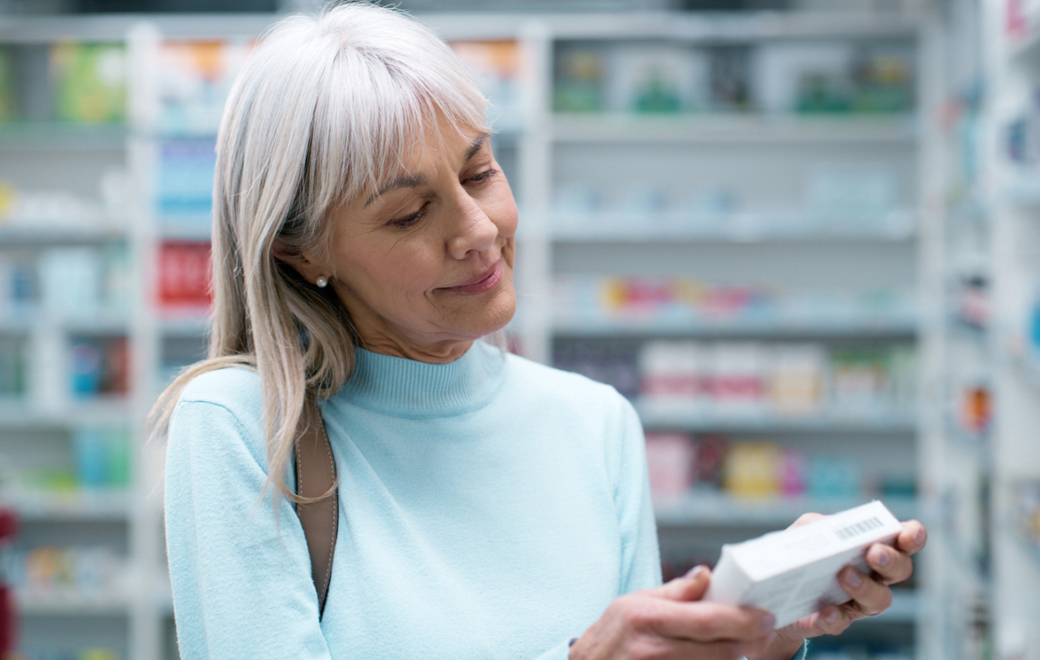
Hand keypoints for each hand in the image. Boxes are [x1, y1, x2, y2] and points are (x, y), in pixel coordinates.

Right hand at [569, 566, 776, 659]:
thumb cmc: (613, 635)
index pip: (708, 621)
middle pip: (721, 650)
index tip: (766, 616)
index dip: (744, 620)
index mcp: (649, 619)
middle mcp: (655, 650)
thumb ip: (674, 592)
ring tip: (746, 643)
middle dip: (750, 640)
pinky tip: (724, 657)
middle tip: (765, 630)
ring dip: (738, 656)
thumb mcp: (634, 603)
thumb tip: (707, 574)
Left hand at [750, 514, 927, 659]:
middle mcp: (875, 576)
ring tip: (845, 575)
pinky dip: (835, 617)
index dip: (913, 536)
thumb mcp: (807, 530)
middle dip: (890, 561)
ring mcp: (858, 601)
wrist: (778, 589)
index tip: (909, 534)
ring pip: (879, 600)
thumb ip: (818, 524)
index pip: (904, 541)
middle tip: (874, 553)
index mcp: (874, 547)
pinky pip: (841, 622)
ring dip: (865, 587)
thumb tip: (824, 528)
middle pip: (899, 570)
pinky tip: (826, 611)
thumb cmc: (804, 552)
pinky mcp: (834, 620)